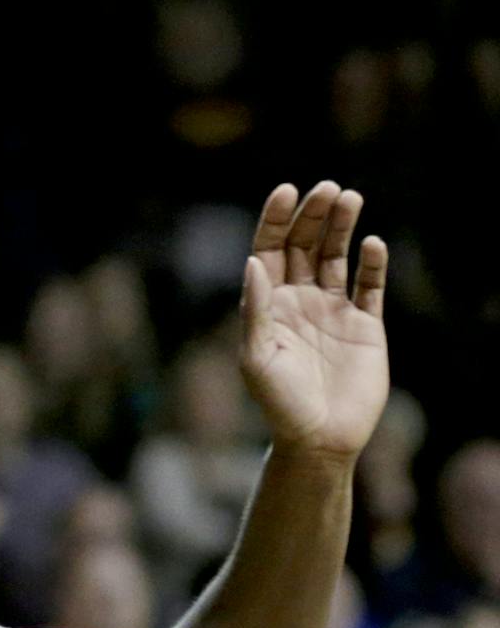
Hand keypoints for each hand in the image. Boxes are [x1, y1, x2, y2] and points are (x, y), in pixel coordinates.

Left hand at [239, 183, 387, 458]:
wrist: (318, 439)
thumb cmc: (278, 401)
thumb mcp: (256, 356)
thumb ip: (255, 309)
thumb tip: (254, 262)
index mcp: (268, 301)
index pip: (271, 248)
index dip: (277, 219)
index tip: (286, 191)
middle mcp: (300, 299)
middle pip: (305, 244)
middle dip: (314, 215)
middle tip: (326, 188)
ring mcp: (333, 310)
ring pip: (337, 257)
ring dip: (343, 227)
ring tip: (349, 198)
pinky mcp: (366, 327)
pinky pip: (370, 288)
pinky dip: (372, 265)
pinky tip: (372, 244)